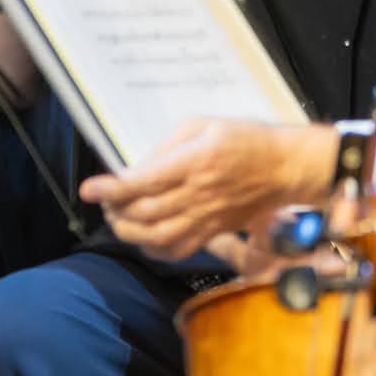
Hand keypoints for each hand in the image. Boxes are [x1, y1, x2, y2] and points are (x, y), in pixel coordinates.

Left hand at [79, 118, 337, 261]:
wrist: (287, 168)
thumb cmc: (246, 140)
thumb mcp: (203, 125)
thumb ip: (167, 147)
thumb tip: (137, 169)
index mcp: (195, 163)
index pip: (144, 182)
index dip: (111, 189)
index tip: (89, 189)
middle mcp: (199, 194)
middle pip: (145, 213)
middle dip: (115, 210)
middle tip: (104, 201)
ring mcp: (207, 217)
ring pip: (158, 236)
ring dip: (129, 232)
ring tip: (118, 219)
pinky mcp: (215, 231)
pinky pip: (180, 249)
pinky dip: (154, 248)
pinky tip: (143, 238)